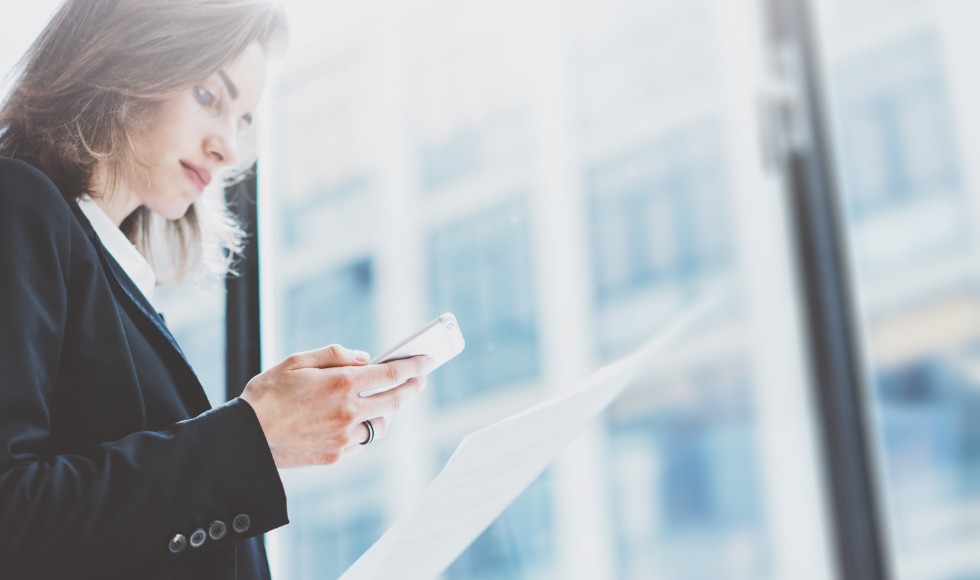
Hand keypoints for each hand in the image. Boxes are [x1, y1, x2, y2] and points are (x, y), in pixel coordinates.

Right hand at [240, 344, 432, 467]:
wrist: (245, 438)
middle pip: (395, 400)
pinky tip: (355, 420)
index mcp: (342, 384)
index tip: (426, 361)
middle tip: (420, 380)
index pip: (391, 375)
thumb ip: (336, 355)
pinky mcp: (334, 455)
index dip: (414, 367)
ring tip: (384, 401)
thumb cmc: (268, 394)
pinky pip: (360, 441)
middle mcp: (348, 412)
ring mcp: (343, 437)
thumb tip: (365, 359)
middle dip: (412, 387)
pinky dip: (362, 429)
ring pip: (380, 425)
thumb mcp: (297, 361)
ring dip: (386, 412)